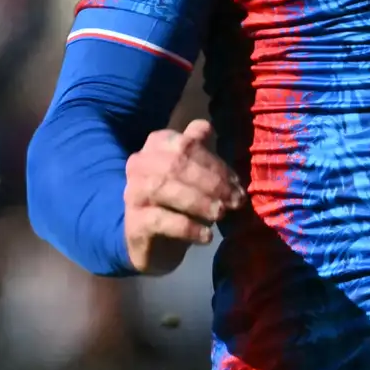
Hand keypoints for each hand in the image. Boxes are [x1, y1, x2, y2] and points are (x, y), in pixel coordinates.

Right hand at [123, 121, 243, 274]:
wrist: (150, 243)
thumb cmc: (176, 202)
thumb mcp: (191, 173)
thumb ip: (198, 149)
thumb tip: (207, 126)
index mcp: (155, 145)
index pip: (186, 145)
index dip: (214, 163)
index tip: (236, 183)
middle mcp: (139, 164)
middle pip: (176, 165)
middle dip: (211, 182)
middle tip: (235, 201)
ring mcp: (133, 192)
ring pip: (166, 188)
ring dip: (200, 202)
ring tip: (221, 214)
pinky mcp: (134, 222)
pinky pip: (161, 220)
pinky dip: (188, 227)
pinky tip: (206, 236)